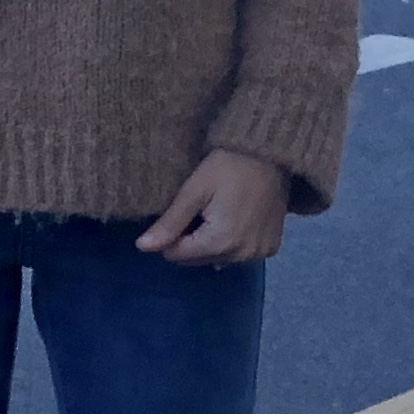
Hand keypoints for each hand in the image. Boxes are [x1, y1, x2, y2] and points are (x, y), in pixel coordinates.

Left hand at [137, 149, 287, 268]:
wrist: (271, 154)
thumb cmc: (228, 166)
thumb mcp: (194, 190)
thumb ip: (170, 223)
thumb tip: (143, 247)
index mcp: (219, 243)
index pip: (177, 255)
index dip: (171, 235)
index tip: (181, 211)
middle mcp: (241, 256)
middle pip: (198, 259)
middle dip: (191, 240)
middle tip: (200, 209)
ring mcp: (259, 254)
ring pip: (218, 259)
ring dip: (212, 243)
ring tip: (218, 213)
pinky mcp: (271, 248)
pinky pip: (241, 254)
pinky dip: (233, 242)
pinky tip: (236, 219)